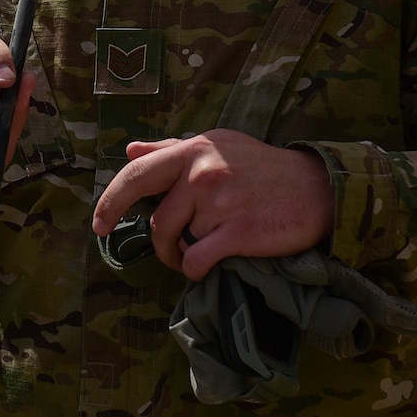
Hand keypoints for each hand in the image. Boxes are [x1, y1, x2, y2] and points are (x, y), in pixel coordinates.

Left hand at [91, 130, 334, 281]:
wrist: (317, 187)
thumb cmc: (261, 167)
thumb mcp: (217, 146)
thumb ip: (171, 149)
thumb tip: (131, 150)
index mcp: (192, 150)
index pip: (136, 174)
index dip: (111, 202)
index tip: (99, 226)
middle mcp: (201, 172)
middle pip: (156, 219)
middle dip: (152, 243)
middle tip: (166, 252)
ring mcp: (220, 202)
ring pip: (177, 241)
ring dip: (180, 256)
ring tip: (195, 254)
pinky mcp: (239, 231)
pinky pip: (197, 259)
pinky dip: (195, 270)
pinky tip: (205, 268)